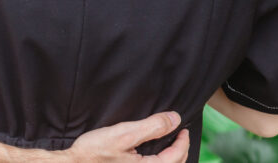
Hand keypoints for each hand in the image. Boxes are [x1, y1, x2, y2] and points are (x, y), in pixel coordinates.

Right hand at [63, 112, 188, 161]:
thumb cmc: (94, 152)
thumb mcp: (124, 134)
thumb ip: (152, 127)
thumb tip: (174, 119)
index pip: (176, 156)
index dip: (182, 141)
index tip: (183, 129)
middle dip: (180, 151)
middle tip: (180, 135)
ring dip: (171, 158)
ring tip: (171, 145)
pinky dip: (160, 162)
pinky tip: (153, 155)